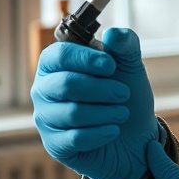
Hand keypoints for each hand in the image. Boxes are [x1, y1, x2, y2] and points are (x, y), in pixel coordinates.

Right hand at [31, 27, 160, 178]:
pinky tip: (113, 130)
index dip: (86, 59)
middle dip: (101, 89)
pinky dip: (101, 133)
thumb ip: (124, 44)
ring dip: (105, 112)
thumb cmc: (124, 93)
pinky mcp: (54, 144)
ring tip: (123, 113)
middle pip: (66, 84)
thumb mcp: (130, 65)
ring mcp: (46, 117)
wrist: (134, 135)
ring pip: (72, 112)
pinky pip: (75, 138)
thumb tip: (113, 34)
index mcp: (56, 63)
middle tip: (124, 93)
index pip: (59, 55)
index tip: (111, 66)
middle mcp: (44, 89)